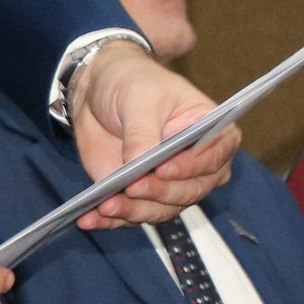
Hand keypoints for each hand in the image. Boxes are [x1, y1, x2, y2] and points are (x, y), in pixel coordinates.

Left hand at [70, 40, 235, 227]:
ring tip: (106, 206)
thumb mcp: (138, 98)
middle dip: (159, 192)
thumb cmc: (134, 83)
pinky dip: (110, 220)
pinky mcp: (141, 196)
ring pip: (161, 209)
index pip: (213, 156)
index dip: (191, 166)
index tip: (164, 168)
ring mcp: (169, 184)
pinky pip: (131, 216)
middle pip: (189, 190)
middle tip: (132, 187)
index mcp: (212, 132)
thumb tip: (138, 165)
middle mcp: (197, 165)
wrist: (101, 91)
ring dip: (133, 211)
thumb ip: (141, 133)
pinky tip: (89, 219)